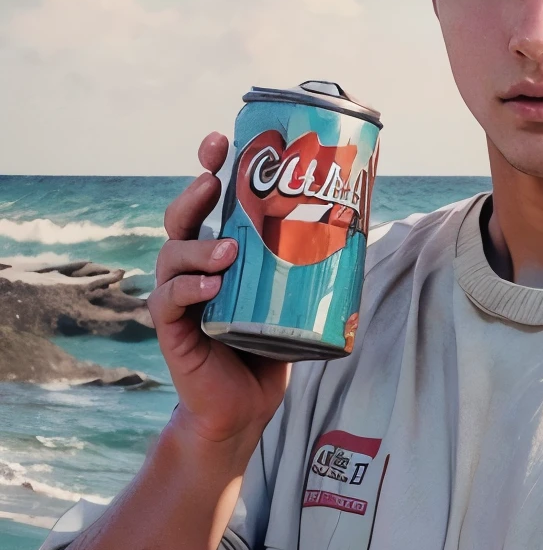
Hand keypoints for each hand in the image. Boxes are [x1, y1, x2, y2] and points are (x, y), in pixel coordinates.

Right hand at [149, 133, 288, 447]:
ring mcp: (178, 297)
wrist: (243, 408)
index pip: (207, 201)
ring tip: (228, 250)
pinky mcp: (173, 330)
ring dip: (198, 247)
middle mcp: (193, 267)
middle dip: (194, 192)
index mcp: (218, 251)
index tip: (222, 141)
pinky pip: (169, 300)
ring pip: (171, 255)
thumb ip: (310, 265)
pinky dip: (188, 290)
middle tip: (214, 178)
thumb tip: (365, 224)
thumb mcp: (293, 299)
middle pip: (181, 217)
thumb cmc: (268, 347)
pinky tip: (212, 287)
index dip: (210, 167)